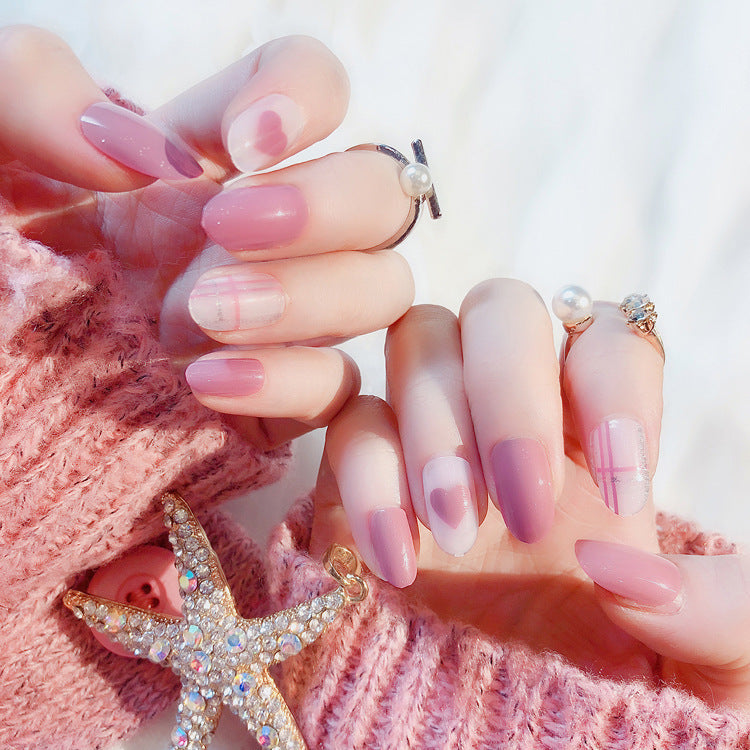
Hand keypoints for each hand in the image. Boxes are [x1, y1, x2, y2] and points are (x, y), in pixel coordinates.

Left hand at [0, 26, 414, 447]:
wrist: (3, 380)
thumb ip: (28, 94)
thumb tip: (134, 149)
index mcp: (210, 157)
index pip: (314, 87)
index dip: (306, 97)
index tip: (241, 145)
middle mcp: (268, 233)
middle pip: (382, 195)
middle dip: (325, 208)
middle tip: (224, 228)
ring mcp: (284, 317)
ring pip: (381, 289)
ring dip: (309, 296)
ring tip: (203, 313)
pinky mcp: (282, 398)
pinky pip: (339, 388)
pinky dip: (290, 381)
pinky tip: (205, 380)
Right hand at [311, 278, 749, 710]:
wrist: (510, 733)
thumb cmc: (613, 691)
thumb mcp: (710, 670)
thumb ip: (717, 617)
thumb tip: (628, 575)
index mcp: (599, 435)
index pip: (608, 337)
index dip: (615, 387)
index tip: (621, 497)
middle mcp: (509, 414)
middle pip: (500, 310)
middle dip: (511, 393)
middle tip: (526, 509)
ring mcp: (429, 434)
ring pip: (418, 342)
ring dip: (437, 430)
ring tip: (458, 536)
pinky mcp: (359, 472)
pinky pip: (349, 423)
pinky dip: (369, 477)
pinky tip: (396, 561)